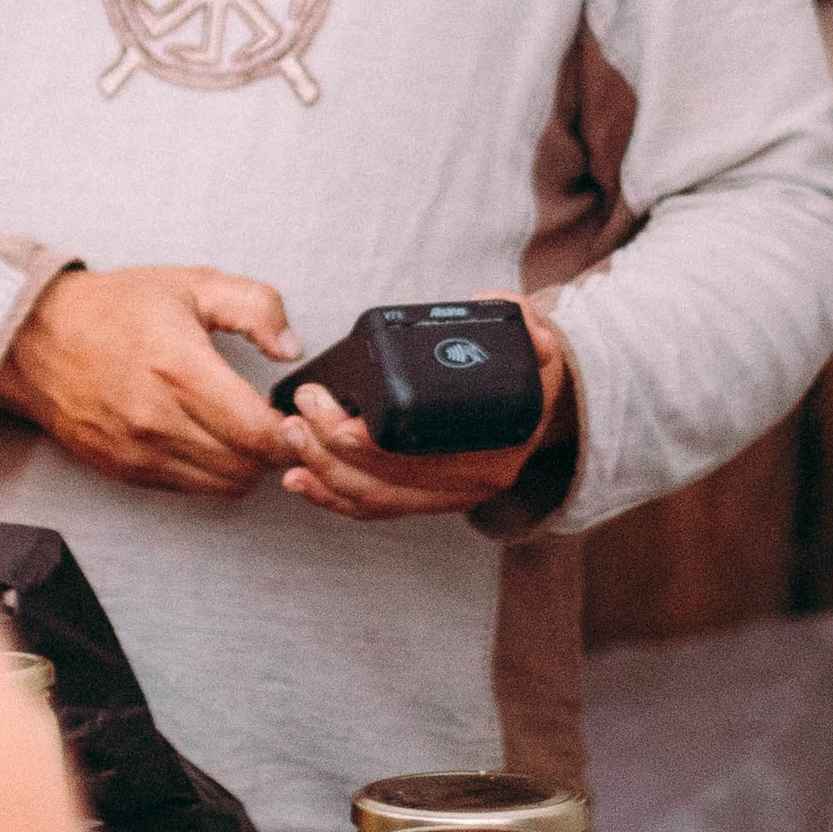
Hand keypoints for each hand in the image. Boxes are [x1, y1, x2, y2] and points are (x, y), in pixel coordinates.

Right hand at [0, 265, 298, 496]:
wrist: (35, 339)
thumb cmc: (110, 310)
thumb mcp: (192, 284)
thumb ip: (255, 306)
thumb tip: (291, 346)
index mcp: (181, 370)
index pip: (259, 433)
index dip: (292, 432)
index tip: (295, 414)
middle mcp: (159, 420)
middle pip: (248, 467)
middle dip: (275, 449)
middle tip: (277, 423)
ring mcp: (140, 452)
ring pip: (223, 485)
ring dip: (245, 465)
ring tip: (244, 431)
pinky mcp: (126, 471)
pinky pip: (190, 489)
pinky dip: (211, 472)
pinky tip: (210, 439)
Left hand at [277, 304, 572, 522]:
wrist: (542, 401)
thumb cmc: (525, 366)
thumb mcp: (533, 335)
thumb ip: (526, 322)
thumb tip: (535, 337)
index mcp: (497, 441)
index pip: (414, 454)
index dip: (360, 438)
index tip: (322, 403)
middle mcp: (477, 478)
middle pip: (386, 480)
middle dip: (327, 450)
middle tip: (298, 412)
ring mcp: (454, 496)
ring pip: (377, 501)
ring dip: (324, 476)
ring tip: (290, 440)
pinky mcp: (433, 500)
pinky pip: (379, 510)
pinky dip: (335, 499)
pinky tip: (302, 479)